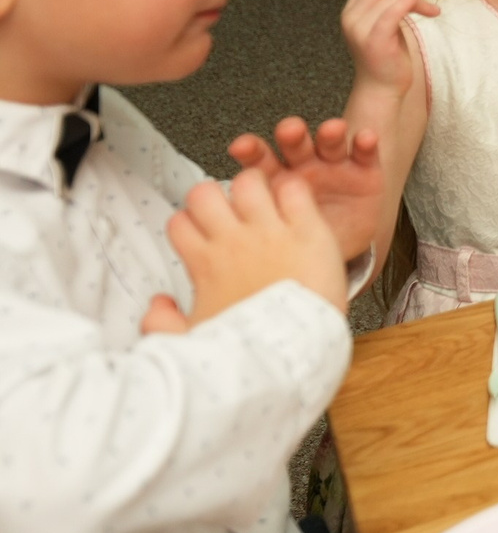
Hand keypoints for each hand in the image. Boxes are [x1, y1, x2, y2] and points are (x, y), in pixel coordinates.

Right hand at [140, 168, 346, 335]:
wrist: (294, 351)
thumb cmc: (251, 349)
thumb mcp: (192, 341)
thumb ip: (163, 323)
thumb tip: (156, 306)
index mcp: (205, 264)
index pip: (179, 221)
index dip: (190, 221)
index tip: (205, 231)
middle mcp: (233, 242)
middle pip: (204, 192)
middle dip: (216, 195)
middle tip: (234, 211)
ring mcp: (270, 232)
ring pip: (249, 181)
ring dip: (257, 187)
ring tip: (268, 204)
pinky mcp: (306, 230)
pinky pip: (295, 189)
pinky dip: (295, 190)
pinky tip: (298, 206)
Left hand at [227, 116, 382, 263]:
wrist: (328, 263)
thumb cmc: (293, 245)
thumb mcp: (266, 239)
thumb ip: (242, 225)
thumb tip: (202, 224)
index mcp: (274, 180)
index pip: (259, 158)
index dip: (251, 150)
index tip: (241, 147)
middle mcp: (303, 167)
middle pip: (294, 144)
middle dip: (291, 134)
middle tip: (289, 132)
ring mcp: (334, 169)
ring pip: (330, 144)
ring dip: (330, 133)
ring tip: (332, 130)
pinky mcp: (364, 174)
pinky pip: (365, 155)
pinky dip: (365, 144)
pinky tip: (365, 137)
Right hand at [340, 0, 436, 97]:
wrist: (382, 88)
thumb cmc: (388, 56)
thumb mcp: (388, 24)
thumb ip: (391, 4)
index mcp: (352, 11)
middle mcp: (351, 18)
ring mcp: (360, 30)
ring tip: (433, 9)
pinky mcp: (373, 41)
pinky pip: (390, 14)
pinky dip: (406, 3)